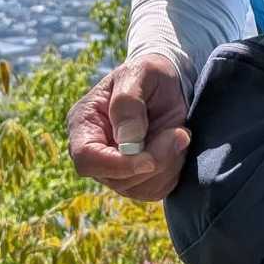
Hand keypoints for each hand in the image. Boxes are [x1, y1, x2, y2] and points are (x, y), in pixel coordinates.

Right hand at [66, 53, 190, 201]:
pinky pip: (155, 190)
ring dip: (167, 165)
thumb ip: (128, 102)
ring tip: (179, 134)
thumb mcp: (139, 73)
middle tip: (179, 133)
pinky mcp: (137, 178)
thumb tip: (127, 139)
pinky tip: (177, 146)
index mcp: (84, 125)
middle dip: (153, 160)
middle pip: (116, 178)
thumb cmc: (147, 73)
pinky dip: (173, 171)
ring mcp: (115, 168)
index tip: (149, 158)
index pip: (86, 159)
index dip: (117, 165)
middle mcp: (95, 151)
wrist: (165, 83)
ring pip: (138, 189)